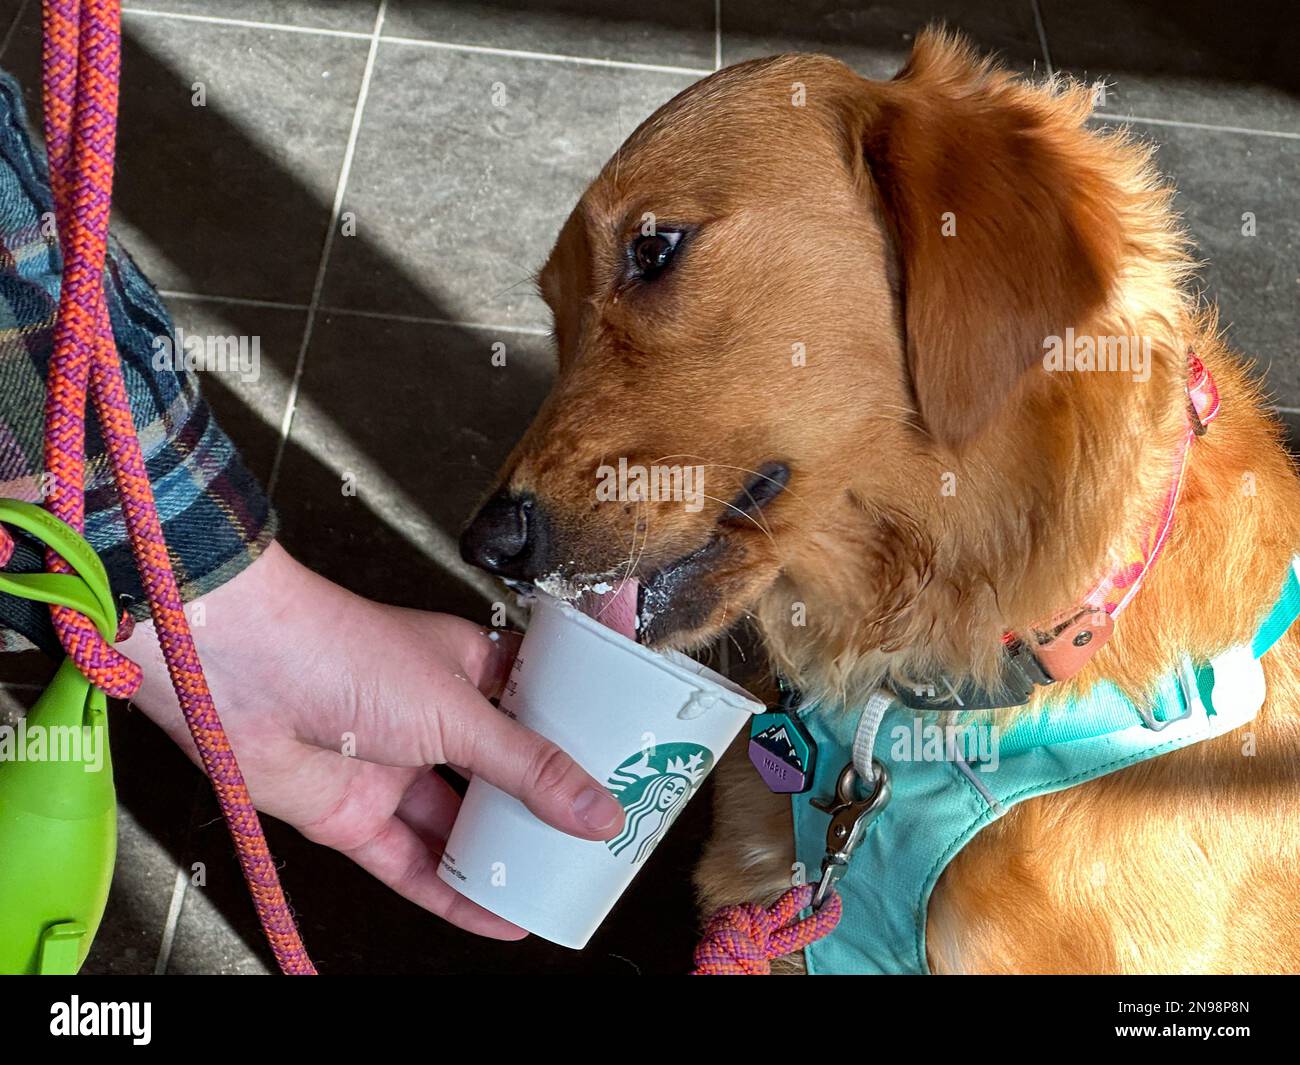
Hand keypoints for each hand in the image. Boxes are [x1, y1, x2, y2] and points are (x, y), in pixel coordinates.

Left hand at [119, 541, 624, 939]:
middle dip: (541, 808)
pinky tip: (494, 914)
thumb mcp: (460, 710)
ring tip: (553, 886)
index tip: (616, 769)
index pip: (534, 708)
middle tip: (591, 841)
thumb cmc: (343, 650)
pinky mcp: (354, 815)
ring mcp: (392, 769)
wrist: (239, 670)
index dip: (573, 739)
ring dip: (499, 857)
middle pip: (500, 774)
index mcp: (466, 668)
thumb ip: (530, 767)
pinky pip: (412, 865)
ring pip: (459, 825)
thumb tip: (596, 808)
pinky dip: (451, 892)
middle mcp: (431, 719)